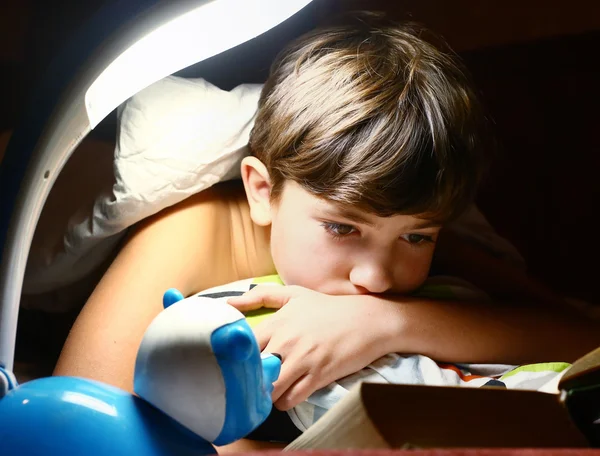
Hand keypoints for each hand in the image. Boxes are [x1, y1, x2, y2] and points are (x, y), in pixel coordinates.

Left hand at [228, 285, 396, 409]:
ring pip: (269, 390)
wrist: (368, 320)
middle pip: (252, 372)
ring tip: (273, 389)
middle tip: (256, 380)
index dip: (238, 360)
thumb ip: (260, 296)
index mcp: (277, 323)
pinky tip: (290, 393)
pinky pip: (290, 399)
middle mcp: (285, 342)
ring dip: (268, 394)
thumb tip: (228, 303)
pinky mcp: (318, 376)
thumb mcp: (294, 294)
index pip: (242, 348)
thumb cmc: (328, 307)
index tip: (241, 364)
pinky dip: (286, 401)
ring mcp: (302, 360)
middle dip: (251, 379)